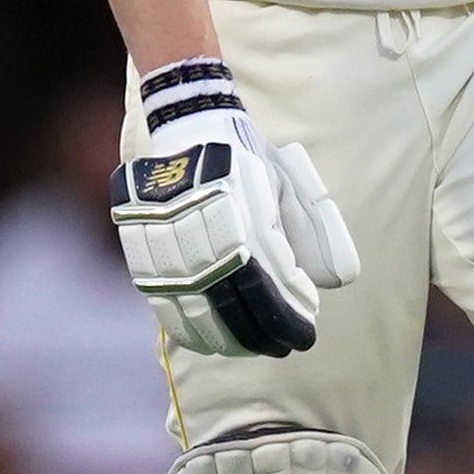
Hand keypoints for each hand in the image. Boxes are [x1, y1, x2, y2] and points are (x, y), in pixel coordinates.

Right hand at [111, 67, 359, 357]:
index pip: (271, 289)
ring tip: (253, 347)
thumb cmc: (243, 158)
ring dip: (231, 342)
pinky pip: (167, 310)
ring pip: (201, 318)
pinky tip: (212, 341)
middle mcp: (203, 241)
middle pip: (236, 312)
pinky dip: (192, 332)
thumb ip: (302, 232)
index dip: (289, 317)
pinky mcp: (144, 256)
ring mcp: (169, 251)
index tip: (306, 330)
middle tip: (285, 345)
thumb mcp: (281, 186)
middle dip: (265, 336)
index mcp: (243, 221)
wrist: (186, 127)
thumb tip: (328, 281)